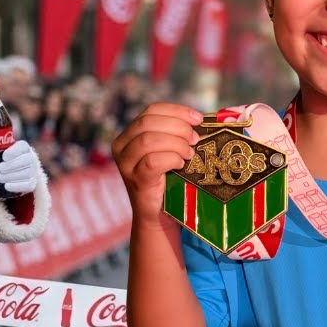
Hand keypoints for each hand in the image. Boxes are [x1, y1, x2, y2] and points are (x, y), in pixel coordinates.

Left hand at [0, 140, 39, 194]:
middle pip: (27, 160)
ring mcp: (32, 172)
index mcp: (21, 148)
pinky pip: (29, 185)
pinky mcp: (31, 184)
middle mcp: (30, 159)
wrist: (1, 178)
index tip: (4, 157)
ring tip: (0, 178)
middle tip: (0, 169)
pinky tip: (6, 186)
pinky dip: (17, 186)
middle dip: (12, 165)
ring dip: (12, 176)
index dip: (15, 151)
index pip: (23, 146)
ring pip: (28, 173)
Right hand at [111, 103, 202, 226]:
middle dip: (178, 127)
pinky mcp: (136, 180)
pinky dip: (171, 159)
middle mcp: (122, 147)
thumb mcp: (169, 150)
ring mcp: (126, 164)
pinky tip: (181, 164)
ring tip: (189, 154)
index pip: (151, 110)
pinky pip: (152, 161)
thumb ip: (177, 133)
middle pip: (148, 122)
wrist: (159, 215)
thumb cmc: (168, 179)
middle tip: (195, 139)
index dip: (176, 111)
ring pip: (149, 139)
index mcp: (129, 134)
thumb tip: (205, 118)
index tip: (198, 118)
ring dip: (176, 143)